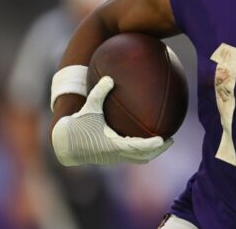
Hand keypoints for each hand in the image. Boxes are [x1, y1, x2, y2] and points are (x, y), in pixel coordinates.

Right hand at [51, 76, 172, 165]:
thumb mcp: (89, 107)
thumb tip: (109, 78)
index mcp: (112, 144)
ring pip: (137, 159)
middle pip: (143, 156)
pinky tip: (145, 140)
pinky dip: (140, 151)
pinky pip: (130, 156)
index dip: (152, 144)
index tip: (163, 139)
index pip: (137, 147)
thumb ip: (99, 92)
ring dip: (150, 153)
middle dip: (158, 150)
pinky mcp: (111, 158)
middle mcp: (115, 154)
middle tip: (171, 140)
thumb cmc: (77, 124)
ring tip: (162, 142)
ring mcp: (114, 158)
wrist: (64, 143)